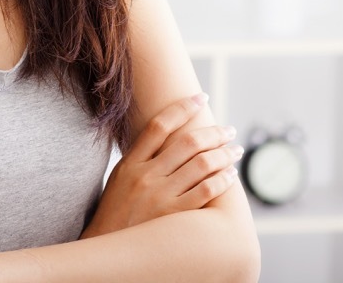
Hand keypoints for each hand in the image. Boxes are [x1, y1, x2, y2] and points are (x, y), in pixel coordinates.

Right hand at [82, 93, 240, 237]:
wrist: (107, 246)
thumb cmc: (115, 211)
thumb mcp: (119, 178)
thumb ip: (139, 159)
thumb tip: (163, 137)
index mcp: (131, 162)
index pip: (159, 125)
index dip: (182, 107)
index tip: (200, 97)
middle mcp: (146, 175)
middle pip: (187, 143)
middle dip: (214, 132)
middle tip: (228, 129)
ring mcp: (161, 195)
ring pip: (202, 165)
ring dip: (225, 154)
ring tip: (235, 150)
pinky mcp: (175, 215)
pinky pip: (207, 191)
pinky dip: (223, 180)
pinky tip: (231, 175)